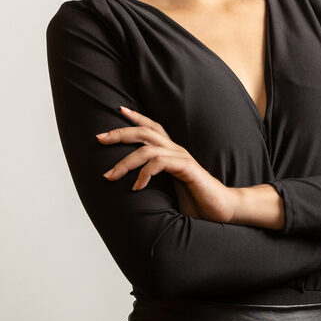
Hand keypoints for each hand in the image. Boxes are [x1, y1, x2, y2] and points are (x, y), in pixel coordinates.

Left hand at [97, 106, 236, 222]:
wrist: (221, 210)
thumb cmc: (196, 203)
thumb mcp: (169, 192)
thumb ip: (155, 186)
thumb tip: (130, 193)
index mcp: (172, 153)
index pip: (153, 128)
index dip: (137, 117)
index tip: (119, 110)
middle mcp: (176, 151)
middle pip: (146, 132)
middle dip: (120, 132)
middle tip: (99, 137)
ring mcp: (182, 158)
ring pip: (147, 148)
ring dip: (125, 161)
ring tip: (110, 175)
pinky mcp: (187, 168)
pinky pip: (160, 163)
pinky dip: (144, 174)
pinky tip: (137, 187)